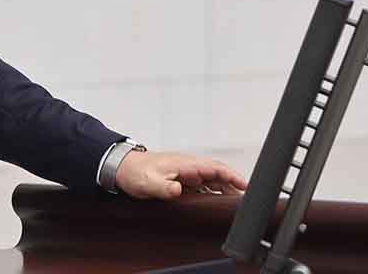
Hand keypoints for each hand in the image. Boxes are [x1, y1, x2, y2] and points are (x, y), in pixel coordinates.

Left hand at [115, 151, 247, 199]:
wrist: (122, 168)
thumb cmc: (136, 172)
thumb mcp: (149, 182)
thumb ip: (164, 187)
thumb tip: (178, 189)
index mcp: (185, 164)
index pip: (215, 168)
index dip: (232, 176)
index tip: (245, 185)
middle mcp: (189, 167)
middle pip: (218, 174)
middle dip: (233, 185)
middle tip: (244, 199)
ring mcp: (186, 173)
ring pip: (211, 180)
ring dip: (224, 189)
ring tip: (234, 202)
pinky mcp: (181, 179)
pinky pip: (202, 185)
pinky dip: (212, 192)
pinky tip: (216, 201)